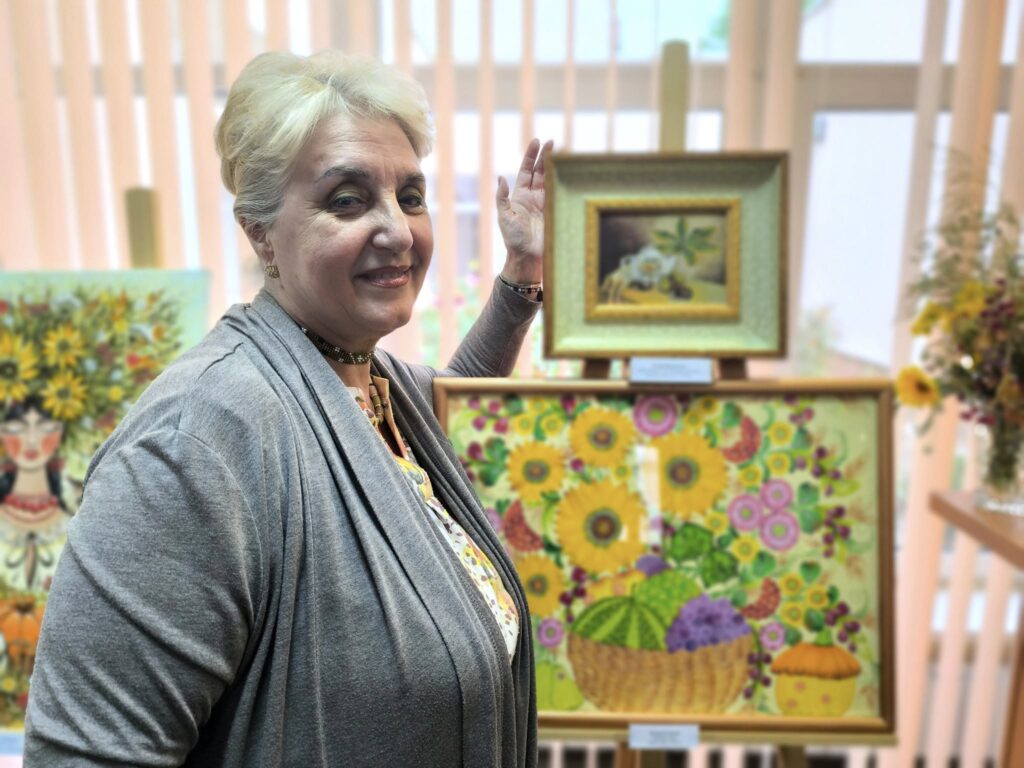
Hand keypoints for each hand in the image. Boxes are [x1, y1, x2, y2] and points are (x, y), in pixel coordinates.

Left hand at [496, 138, 552, 284]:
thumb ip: (502, 197)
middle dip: (546, 157)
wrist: (527, 257)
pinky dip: (564, 184)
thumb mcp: (504, 216)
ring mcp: (545, 204)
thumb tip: (500, 178)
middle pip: (540, 172)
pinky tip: (569, 174)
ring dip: (556, 168)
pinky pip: (559, 194)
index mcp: (520, 196)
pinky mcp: (554, 212)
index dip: (531, 156)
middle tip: (553, 143)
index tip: (537, 141)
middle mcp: (533, 197)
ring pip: (551, 181)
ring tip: (561, 154)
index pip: (526, 170)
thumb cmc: (512, 238)